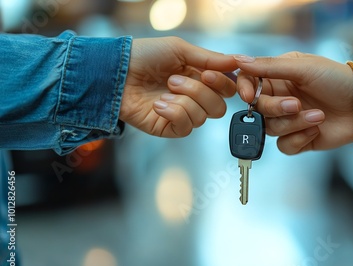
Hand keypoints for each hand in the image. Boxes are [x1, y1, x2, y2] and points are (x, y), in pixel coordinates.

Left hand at [120, 37, 237, 136]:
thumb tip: (236, 61)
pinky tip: (158, 104)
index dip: (222, 84)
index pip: (227, 89)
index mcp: (200, 78)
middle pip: (219, 107)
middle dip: (199, 92)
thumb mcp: (179, 49)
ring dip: (182, 101)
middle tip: (174, 80)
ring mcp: (181, 114)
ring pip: (202, 117)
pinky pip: (185, 127)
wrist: (115, 71)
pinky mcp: (168, 128)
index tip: (209, 74)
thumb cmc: (144, 56)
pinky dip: (173, 113)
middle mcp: (194, 98)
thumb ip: (209, 57)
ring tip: (163, 90)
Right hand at [235, 52, 352, 153]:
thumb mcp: (303, 67)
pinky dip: (299, 138)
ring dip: (294, 123)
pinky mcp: (299, 139)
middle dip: (277, 108)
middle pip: (258, 110)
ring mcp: (289, 120)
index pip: (248, 83)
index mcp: (278, 77)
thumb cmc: (337, 79)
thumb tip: (239, 61)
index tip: (249, 96)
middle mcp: (280, 98)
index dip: (245, 90)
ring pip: (271, 129)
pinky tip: (317, 128)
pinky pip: (284, 146)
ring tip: (318, 116)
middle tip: (297, 104)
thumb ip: (270, 66)